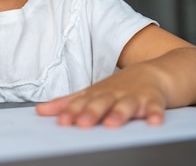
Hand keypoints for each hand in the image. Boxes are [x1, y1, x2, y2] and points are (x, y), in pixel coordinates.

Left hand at [35, 65, 167, 127]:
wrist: (155, 72)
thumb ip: (67, 103)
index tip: (62, 121)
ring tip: (112, 124)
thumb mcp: (92, 93)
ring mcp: (135, 97)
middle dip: (92, 112)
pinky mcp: (154, 100)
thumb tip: (40, 111)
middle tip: (82, 123)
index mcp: (98, 93)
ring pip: (126, 105)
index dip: (71, 111)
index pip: (82, 103)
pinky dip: (155, 114)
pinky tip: (154, 122)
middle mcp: (114, 94)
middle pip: (102, 102)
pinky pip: (156, 107)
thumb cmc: (119, 87)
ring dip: (119, 114)